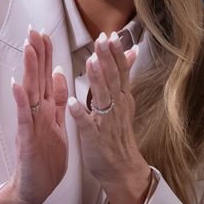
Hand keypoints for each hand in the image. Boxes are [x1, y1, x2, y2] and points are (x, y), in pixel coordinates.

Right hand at [0, 27, 68, 203]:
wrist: (34, 188)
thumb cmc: (45, 159)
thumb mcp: (58, 124)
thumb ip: (59, 100)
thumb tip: (61, 73)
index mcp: (47, 109)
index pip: (47, 76)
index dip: (46, 55)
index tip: (44, 32)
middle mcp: (36, 113)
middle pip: (37, 78)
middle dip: (36, 54)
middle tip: (33, 29)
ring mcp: (30, 125)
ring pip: (29, 93)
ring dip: (29, 70)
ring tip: (27, 48)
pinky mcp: (26, 140)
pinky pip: (23, 119)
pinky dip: (21, 102)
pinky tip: (17, 86)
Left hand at [67, 32, 151, 203]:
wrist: (122, 169)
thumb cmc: (119, 133)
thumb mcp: (124, 101)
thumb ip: (123, 76)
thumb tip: (132, 50)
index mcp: (121, 98)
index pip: (120, 71)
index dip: (115, 53)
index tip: (110, 34)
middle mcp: (116, 107)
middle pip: (113, 79)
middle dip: (107, 59)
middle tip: (102, 39)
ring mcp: (105, 122)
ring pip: (102, 98)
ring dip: (97, 79)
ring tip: (91, 62)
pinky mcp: (94, 138)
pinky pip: (86, 124)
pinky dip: (79, 113)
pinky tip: (71, 102)